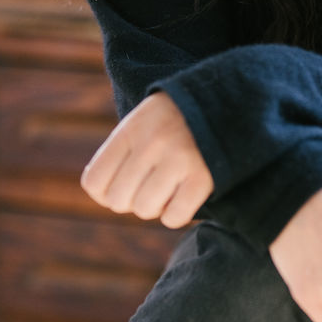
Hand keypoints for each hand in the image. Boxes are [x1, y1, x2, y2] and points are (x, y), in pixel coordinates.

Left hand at [81, 92, 213, 228]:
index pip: (94, 181)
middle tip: (149, 185)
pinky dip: (176, 214)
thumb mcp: (142, 122)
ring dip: (155, 206)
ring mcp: (179, 160)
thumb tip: (103, 195)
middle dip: (131, 199)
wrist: (227, 103)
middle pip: (118, 200)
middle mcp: (152, 143)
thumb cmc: (177, 119)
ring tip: (168, 187)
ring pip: (145, 209)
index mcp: (132, 128)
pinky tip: (184, 196)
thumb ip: (120, 153)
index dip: (104, 192)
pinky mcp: (203, 178)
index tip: (122, 184)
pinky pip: (174, 217)